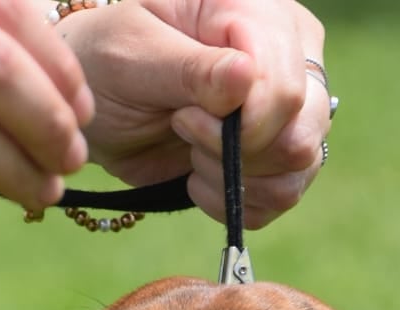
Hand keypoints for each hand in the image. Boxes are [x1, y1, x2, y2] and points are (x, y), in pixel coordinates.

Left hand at [58, 0, 329, 226]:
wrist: (96, 102)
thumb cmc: (107, 60)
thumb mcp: (131, 54)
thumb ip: (190, 68)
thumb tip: (245, 76)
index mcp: (257, 11)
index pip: (285, 86)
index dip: (240, 124)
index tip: (183, 118)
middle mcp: (286, 53)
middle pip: (304, 127)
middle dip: (238, 151)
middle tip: (183, 130)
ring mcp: (288, 103)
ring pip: (301, 163)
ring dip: (235, 177)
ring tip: (190, 153)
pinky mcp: (276, 148)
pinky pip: (284, 192)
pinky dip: (236, 200)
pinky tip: (197, 178)